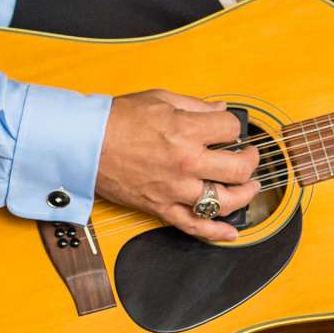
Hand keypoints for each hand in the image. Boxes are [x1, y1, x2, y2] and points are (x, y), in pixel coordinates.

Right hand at [96, 90, 255, 241]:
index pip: (230, 129)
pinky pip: (194, 226)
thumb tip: (219, 109)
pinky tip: (231, 233)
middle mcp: (185, 162)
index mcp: (186, 130)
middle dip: (250, 160)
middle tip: (249, 156)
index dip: (233, 127)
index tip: (227, 129)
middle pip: (238, 168)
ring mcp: (175, 189)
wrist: (83, 144)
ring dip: (244, 195)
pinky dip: (216, 233)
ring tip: (249, 187)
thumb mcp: (159, 99)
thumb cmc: (115, 120)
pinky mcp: (161, 207)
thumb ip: (195, 105)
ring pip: (225, 201)